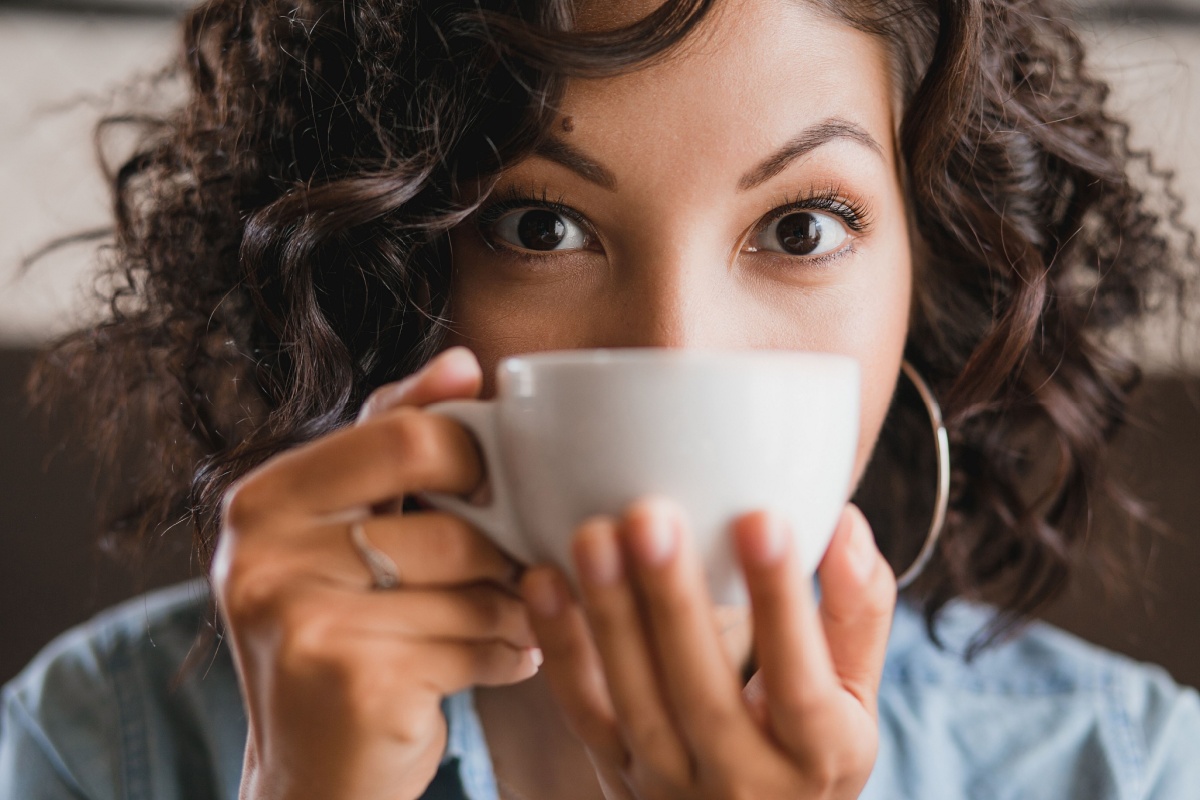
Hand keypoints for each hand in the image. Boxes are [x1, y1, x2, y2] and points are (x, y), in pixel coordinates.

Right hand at [211, 347, 538, 799]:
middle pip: (450, 515)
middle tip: (519, 564)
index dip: (476, 455)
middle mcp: (262, 554)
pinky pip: (475, 644)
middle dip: (502, 546)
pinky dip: (507, 656)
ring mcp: (299, 619)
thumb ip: (390, 447)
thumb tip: (460, 361)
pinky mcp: (349, 679)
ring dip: (514, 609)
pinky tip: (503, 664)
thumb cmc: (343, 641)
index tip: (497, 483)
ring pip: (472, 586)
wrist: (313, 778)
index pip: (404, 435)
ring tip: (512, 621)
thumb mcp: (343, 538)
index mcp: (263, 500)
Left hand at [520, 499, 895, 799]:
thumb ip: (857, 616)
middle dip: (673, 602)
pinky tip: (543, 580)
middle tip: (652, 516)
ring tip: (594, 536)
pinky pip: (582, 711)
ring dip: (609, 616)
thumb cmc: (809, 749)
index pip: (799, 681)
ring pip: (634, 701)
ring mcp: (670, 782)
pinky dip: (560, 647)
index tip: (762, 519)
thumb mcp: (855, 700)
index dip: (781, 603)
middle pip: (702, 693)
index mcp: (817, 757)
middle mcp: (743, 780)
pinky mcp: (615, 770)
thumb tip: (847, 525)